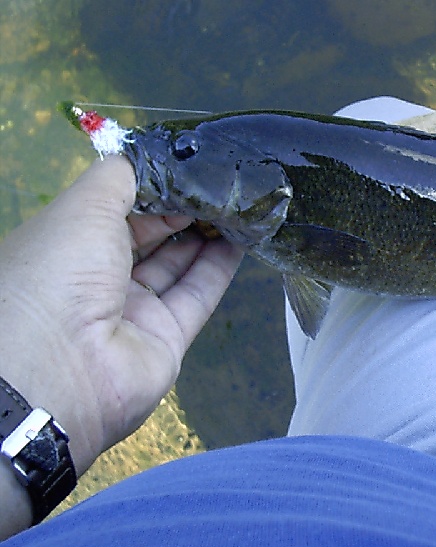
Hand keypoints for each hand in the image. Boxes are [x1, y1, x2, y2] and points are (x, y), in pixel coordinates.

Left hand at [0, 155, 241, 478]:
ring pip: (177, 265)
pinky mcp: (168, 338)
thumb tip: (155, 161)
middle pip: (149, 237)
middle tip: (223, 182)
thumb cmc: (62, 270)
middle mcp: (98, 278)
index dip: (152, 189)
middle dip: (183, 209)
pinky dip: (220, 266)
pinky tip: (243, 237)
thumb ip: (121, 177)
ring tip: (241, 203)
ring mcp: (133, 311)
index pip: (116, 211)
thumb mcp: (84, 206)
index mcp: (68, 245)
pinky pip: (197, 294)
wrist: (63, 366)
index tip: (189, 167)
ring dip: (206, 233)